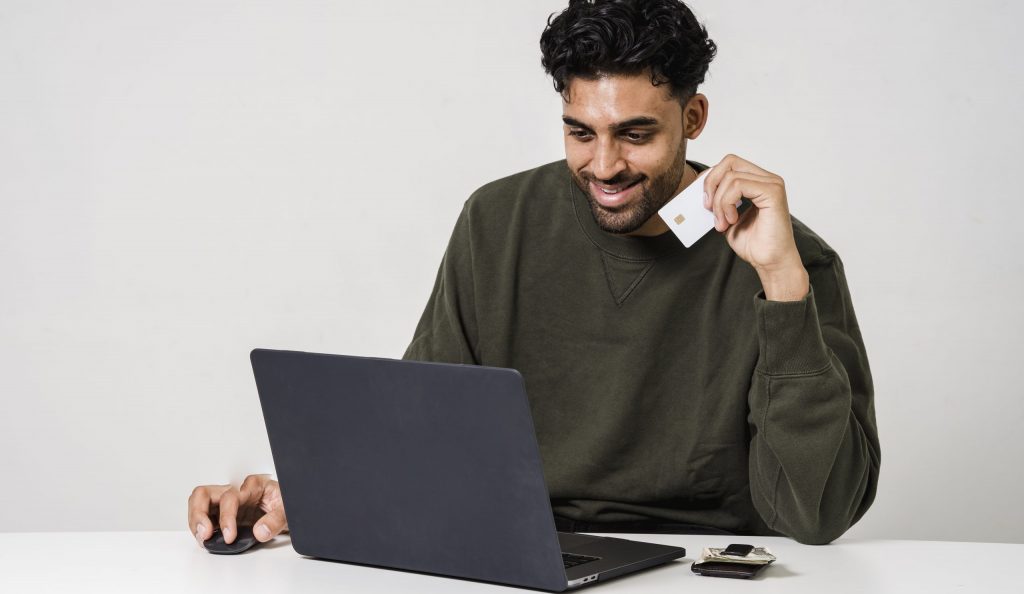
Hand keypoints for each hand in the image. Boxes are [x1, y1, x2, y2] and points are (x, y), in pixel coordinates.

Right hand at [188, 474, 287, 548]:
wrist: (290, 509)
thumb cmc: (287, 504)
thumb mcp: (288, 510)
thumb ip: (275, 520)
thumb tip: (260, 531)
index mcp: (252, 486)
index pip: (229, 498)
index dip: (226, 518)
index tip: (229, 535)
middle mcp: (236, 491)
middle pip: (204, 494)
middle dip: (199, 514)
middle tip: (204, 533)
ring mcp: (227, 502)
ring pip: (199, 503)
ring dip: (196, 521)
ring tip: (202, 538)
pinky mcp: (223, 514)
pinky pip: (204, 516)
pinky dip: (199, 527)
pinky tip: (205, 538)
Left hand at [702, 154, 808, 300]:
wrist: (770, 262)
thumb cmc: (754, 243)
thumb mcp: (726, 217)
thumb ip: (718, 201)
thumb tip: (700, 190)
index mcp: (758, 182)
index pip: (729, 164)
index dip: (711, 178)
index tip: (704, 201)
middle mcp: (767, 179)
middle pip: (729, 161)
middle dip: (711, 183)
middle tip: (708, 208)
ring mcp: (772, 184)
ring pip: (730, 176)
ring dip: (719, 202)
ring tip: (723, 223)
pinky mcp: (773, 192)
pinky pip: (738, 185)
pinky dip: (727, 204)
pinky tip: (732, 220)